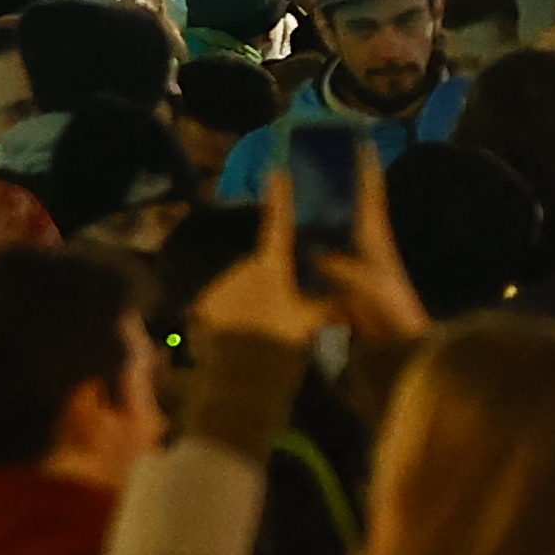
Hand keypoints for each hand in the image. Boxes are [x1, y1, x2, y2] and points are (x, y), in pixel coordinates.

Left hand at [195, 167, 337, 348]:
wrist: (238, 384)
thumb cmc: (281, 349)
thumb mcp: (312, 326)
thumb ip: (329, 304)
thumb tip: (354, 292)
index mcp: (271, 269)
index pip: (278, 225)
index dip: (280, 197)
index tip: (276, 170)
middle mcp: (240, 269)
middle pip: (261, 268)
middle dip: (272, 282)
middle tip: (286, 311)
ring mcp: (217, 288)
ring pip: (241, 288)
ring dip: (251, 302)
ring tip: (265, 332)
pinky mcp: (200, 309)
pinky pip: (221, 306)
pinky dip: (231, 317)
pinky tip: (241, 340)